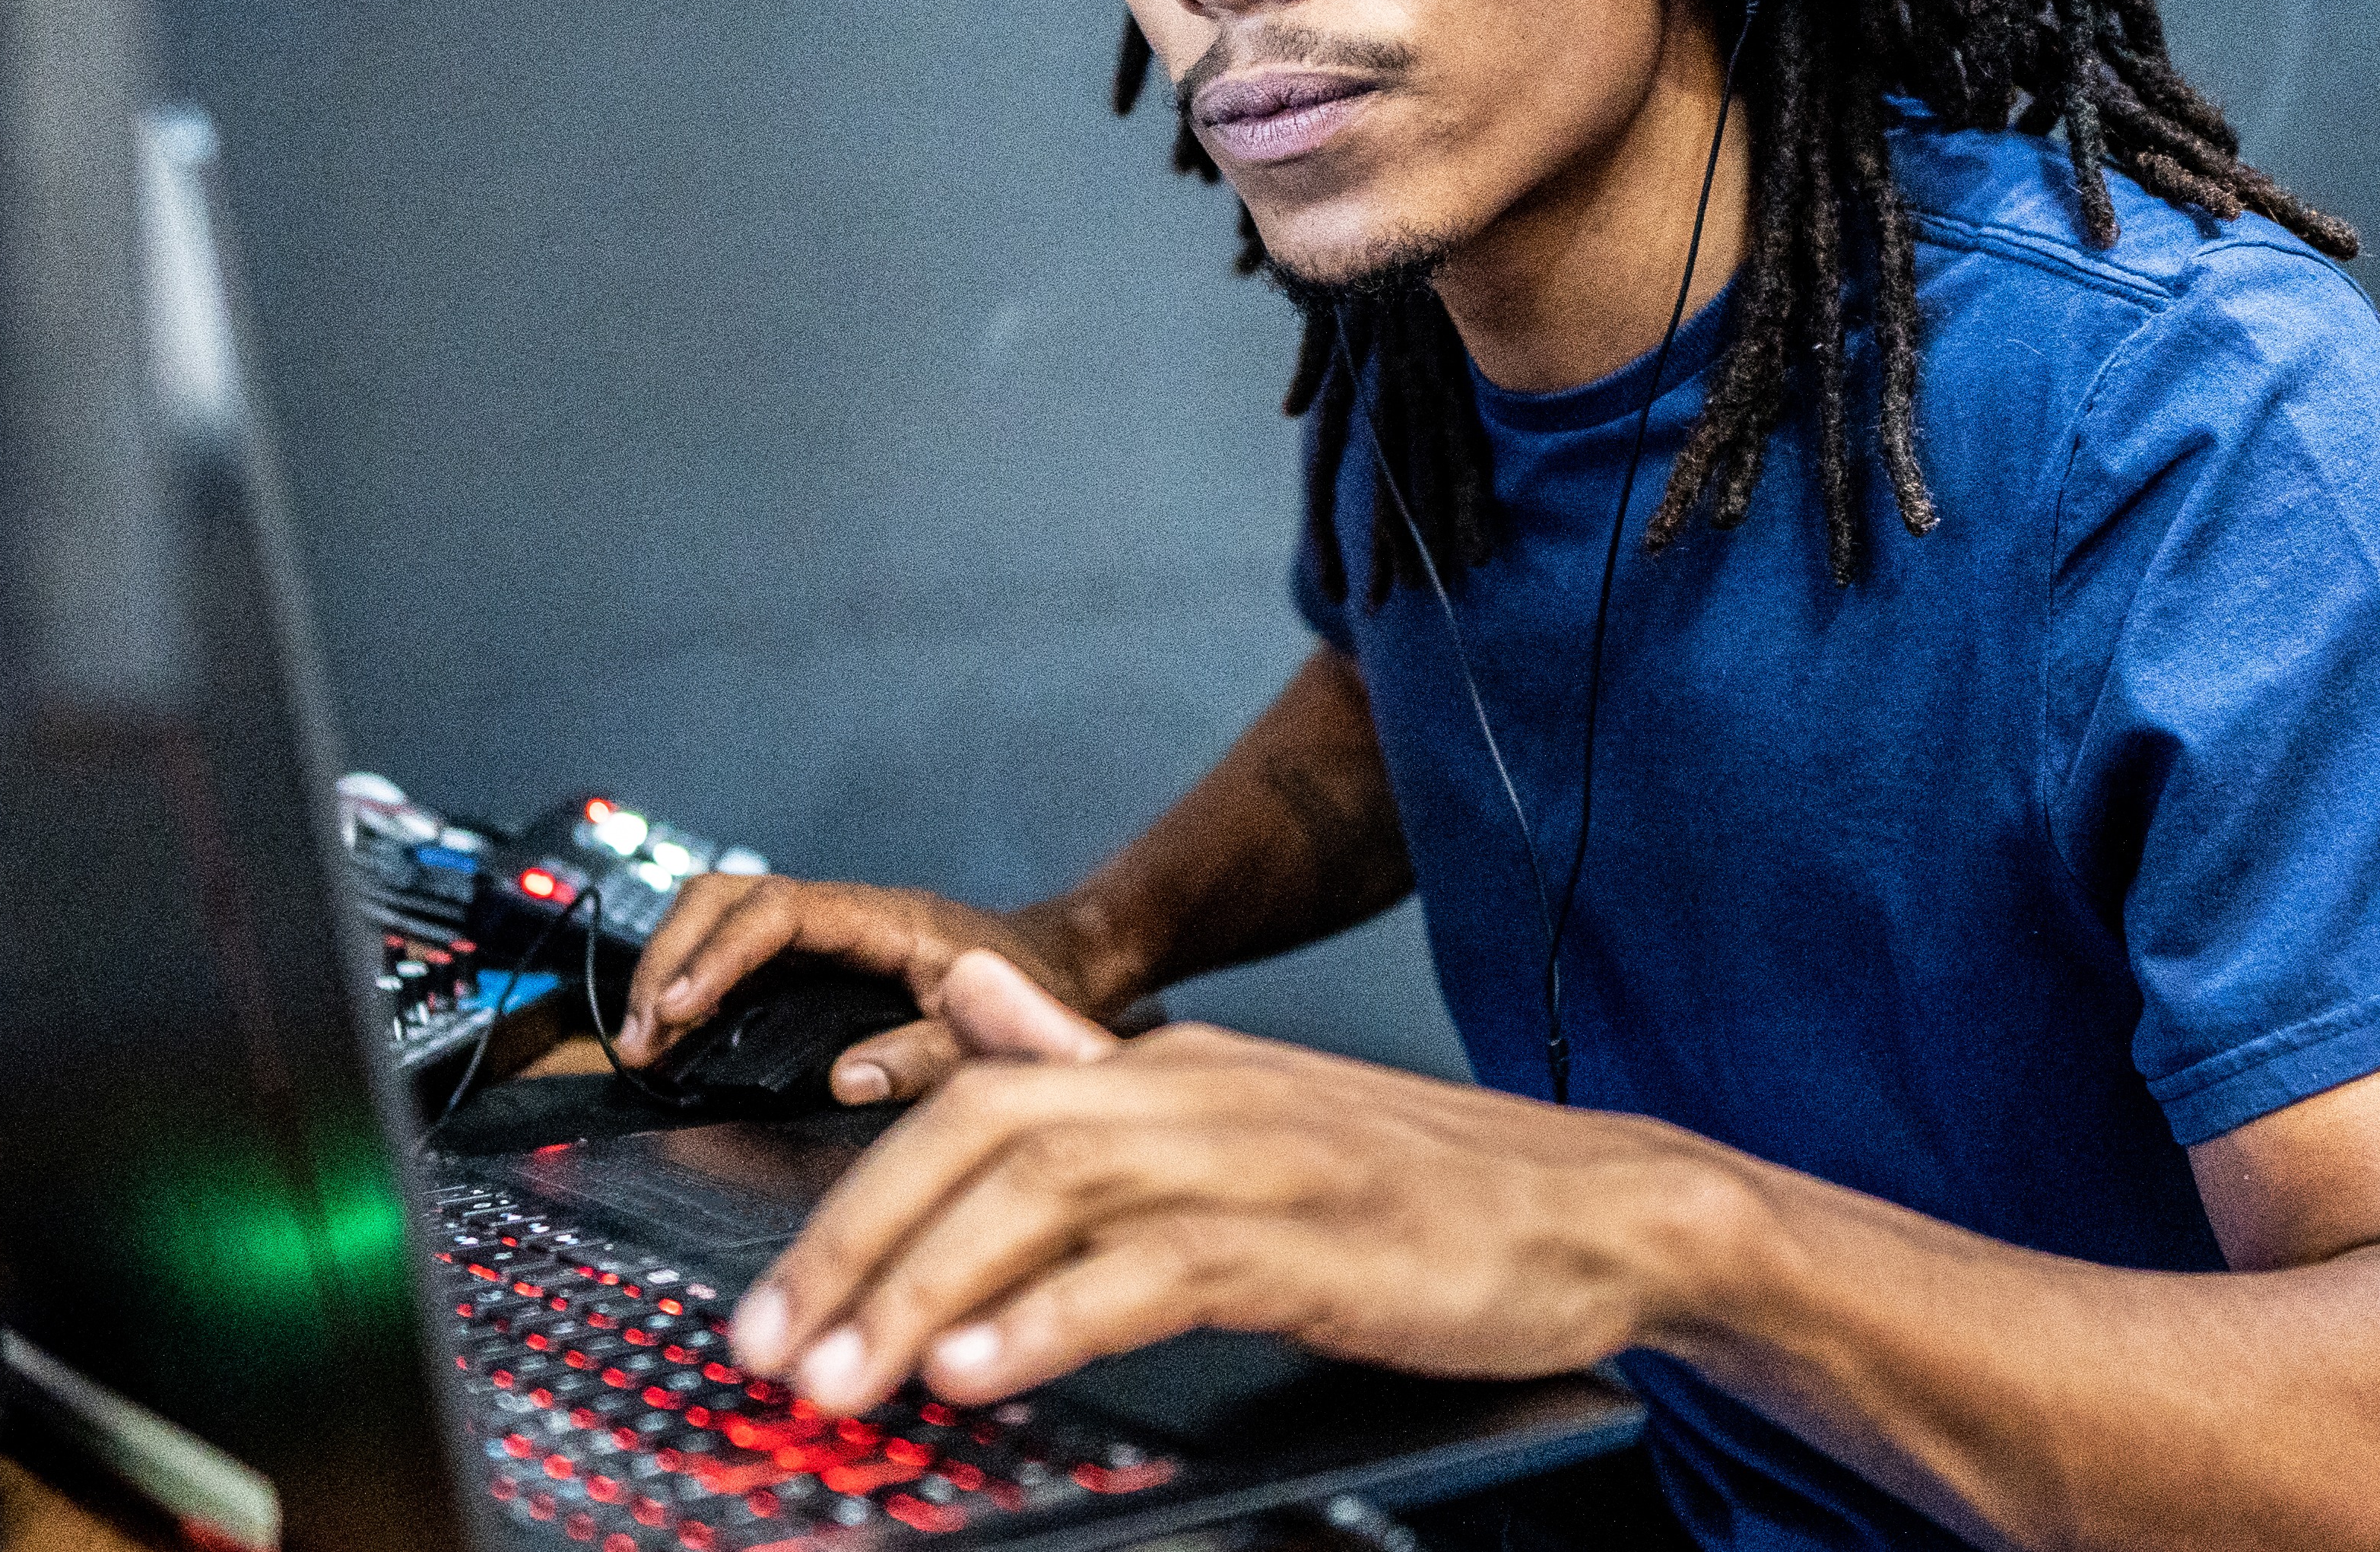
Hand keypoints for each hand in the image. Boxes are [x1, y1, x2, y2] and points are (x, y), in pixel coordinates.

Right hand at [615, 875, 1117, 1102]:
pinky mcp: (821, 957)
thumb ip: (928, 1055)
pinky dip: (697, 982)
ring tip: (642, 1038)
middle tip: (638, 1035)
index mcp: (883, 918)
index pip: (775, 913)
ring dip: (672, 966)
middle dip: (669, 956)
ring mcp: (829, 931)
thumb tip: (846, 1079)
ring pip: (721, 914)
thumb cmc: (1041, 990)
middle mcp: (846, 913)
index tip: (676, 1010)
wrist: (1070, 964)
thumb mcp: (997, 1033)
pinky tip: (677, 1032)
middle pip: (725, 896)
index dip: (718, 957)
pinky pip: (741, 950)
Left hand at [720, 952, 1742, 1415]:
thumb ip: (1089, 1063)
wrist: (1606, 1208)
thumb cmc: (1420, 1185)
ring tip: (846, 1379)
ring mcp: (1262, 1162)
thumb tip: (969, 1000)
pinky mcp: (1321, 1242)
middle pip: (980, 1138)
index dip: (855, 1200)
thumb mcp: (1238, 1106)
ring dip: (926, 1289)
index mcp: (1169, 1070)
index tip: (779, 1303)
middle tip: (773, 1349)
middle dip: (858, 1246)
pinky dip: (1058, 1314)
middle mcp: (1199, 1095)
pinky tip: (986, 1368)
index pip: (967, 1106)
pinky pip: (1160, 1267)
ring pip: (1048, 1192)